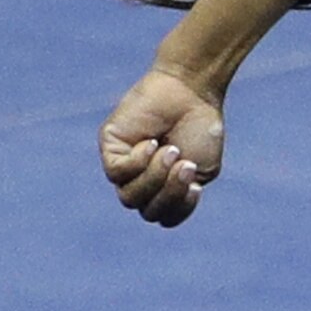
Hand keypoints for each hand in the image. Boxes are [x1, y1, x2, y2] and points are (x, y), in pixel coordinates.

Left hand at [99, 68, 227, 225]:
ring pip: (130, 197)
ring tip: (172, 151)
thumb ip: (181, 194)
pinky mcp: (110, 147)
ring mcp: (124, 166)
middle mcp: (141, 181)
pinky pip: (117, 172)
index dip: (181, 208)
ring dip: (155, 178)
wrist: (191, 94)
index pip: (165, 217)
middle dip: (170, 192)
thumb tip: (154, 202)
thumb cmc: (199, 130)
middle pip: (147, 211)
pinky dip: (139, 162)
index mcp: (165, 189)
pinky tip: (151, 142)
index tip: (198, 186)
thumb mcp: (200, 171)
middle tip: (186, 165)